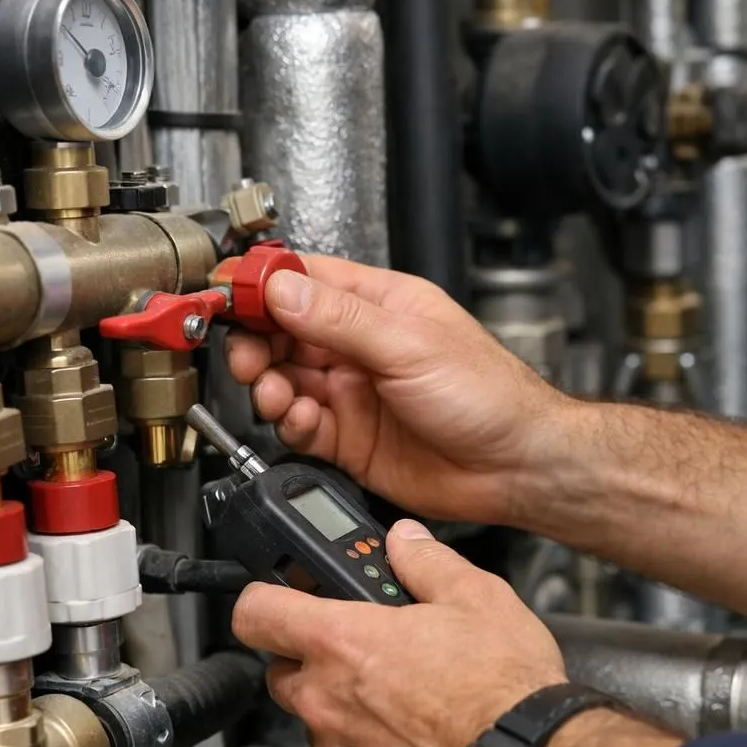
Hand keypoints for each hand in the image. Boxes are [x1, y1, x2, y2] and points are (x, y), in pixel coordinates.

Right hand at [225, 255, 571, 524]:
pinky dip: (289, 423)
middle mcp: (361, 346)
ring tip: (276, 392)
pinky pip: (300, 426)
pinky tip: (300, 419)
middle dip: (257, 342)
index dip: (263, 286)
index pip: (304, 280)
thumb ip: (339, 319)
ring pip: (285, 380)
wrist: (516, 466)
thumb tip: (283, 288)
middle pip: (282, 332)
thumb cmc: (490, 396)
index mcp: (380, 305)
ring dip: (269, 385)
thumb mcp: (409, 344)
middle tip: (251, 356)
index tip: (230, 295)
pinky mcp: (350, 439)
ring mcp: (353, 392)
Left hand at [230, 518, 567, 746]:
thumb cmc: (505, 689)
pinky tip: (413, 741)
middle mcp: (326, 701)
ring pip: (317, 721)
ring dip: (344, 708)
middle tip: (365, 649)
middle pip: (281, 671)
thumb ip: (426, 562)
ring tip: (404, 700)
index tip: (282, 598)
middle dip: (312, 658)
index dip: (264, 599)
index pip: (255, 613)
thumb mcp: (478, 598)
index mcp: (342, 642)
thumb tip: (403, 540)